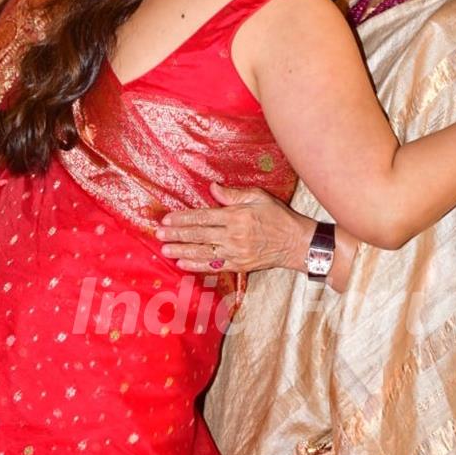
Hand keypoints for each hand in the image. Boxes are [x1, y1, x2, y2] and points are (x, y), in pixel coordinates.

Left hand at [155, 182, 315, 272]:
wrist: (296, 243)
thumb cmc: (278, 217)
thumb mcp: (259, 197)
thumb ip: (234, 194)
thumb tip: (212, 188)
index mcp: (237, 216)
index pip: (204, 217)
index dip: (184, 218)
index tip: (168, 219)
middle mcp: (234, 235)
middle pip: (199, 235)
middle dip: (177, 234)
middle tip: (159, 233)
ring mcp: (236, 253)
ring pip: (202, 252)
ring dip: (181, 250)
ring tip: (165, 248)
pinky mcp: (239, 265)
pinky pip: (213, 266)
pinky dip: (196, 265)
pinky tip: (182, 263)